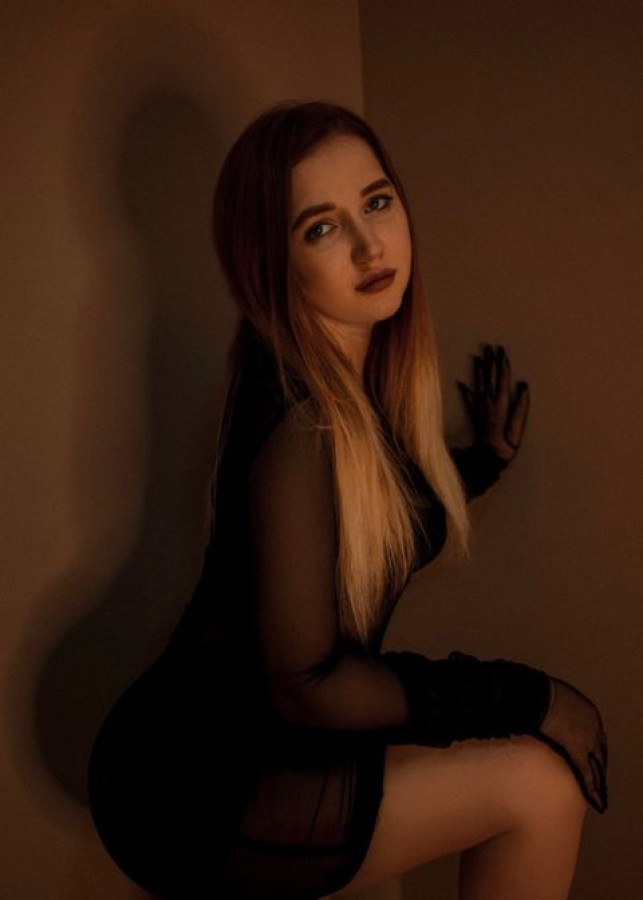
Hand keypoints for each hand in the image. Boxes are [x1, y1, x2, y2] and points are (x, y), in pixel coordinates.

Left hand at [457, 344, 529, 462]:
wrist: (488, 458)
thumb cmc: (506, 445)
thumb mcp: (518, 427)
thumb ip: (521, 407)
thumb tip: (523, 386)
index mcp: (501, 405)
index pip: (502, 381)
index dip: (503, 367)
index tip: (503, 353)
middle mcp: (489, 403)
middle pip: (490, 379)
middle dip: (491, 362)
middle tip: (491, 347)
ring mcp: (480, 408)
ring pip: (479, 385)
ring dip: (479, 371)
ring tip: (478, 357)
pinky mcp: (475, 415)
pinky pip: (469, 400)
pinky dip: (465, 391)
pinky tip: (460, 382)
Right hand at [535, 676, 608, 813]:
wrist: (536, 693)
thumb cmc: (537, 692)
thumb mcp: (551, 699)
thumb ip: (551, 712)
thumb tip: (540, 717)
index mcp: (588, 711)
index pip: (598, 736)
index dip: (597, 750)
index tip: (595, 759)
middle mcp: (593, 725)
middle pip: (600, 752)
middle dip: (601, 768)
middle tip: (602, 782)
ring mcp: (587, 738)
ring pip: (597, 766)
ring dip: (599, 783)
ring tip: (601, 799)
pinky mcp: (577, 750)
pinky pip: (586, 774)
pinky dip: (592, 789)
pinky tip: (595, 802)